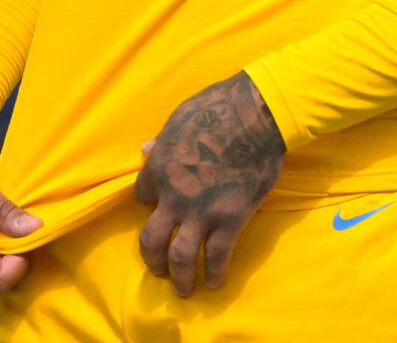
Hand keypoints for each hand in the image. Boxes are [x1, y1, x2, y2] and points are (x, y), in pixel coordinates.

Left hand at [135, 72, 285, 297]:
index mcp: (158, 168)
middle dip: (152, 259)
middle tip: (157, 269)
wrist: (255, 116)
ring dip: (178, 277)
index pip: (142, 195)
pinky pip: (216, 256)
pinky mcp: (230, 220)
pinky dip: (213, 274)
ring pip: (180, 257)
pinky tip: (214, 283)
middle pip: (152, 239)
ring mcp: (201, 212)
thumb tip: (145, 150)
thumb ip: (162, 142)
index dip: (149, 202)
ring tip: (181, 289)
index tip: (155, 207)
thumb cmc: (217, 108)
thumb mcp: (178, 120)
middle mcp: (173, 197)